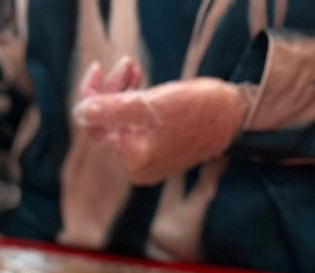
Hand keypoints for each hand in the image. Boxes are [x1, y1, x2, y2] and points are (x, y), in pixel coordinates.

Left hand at [74, 60, 251, 185]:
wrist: (235, 118)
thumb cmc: (200, 108)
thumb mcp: (153, 103)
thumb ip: (113, 109)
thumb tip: (79, 112)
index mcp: (133, 157)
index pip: (95, 126)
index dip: (91, 95)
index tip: (97, 68)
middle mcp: (136, 166)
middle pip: (107, 124)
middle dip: (112, 90)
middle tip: (128, 64)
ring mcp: (146, 162)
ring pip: (121, 123)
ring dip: (123, 94)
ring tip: (136, 71)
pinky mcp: (157, 153)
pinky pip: (135, 128)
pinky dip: (135, 106)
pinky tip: (142, 87)